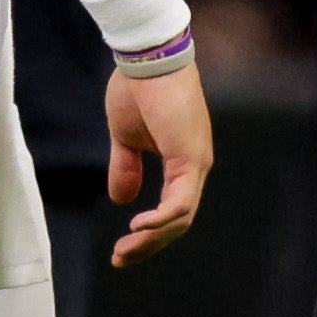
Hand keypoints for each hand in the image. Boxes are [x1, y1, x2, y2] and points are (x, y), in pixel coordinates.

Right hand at [103, 63, 212, 266]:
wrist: (146, 57)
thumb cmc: (137, 88)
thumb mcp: (125, 137)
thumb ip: (126, 167)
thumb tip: (122, 200)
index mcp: (182, 161)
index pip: (171, 209)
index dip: (147, 232)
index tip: (122, 246)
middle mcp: (195, 166)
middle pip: (177, 221)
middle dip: (148, 244)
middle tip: (120, 259)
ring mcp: (196, 162)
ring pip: (180, 218)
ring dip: (151, 239)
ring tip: (124, 251)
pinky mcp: (191, 158)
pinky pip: (181, 202)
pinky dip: (160, 220)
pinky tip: (138, 226)